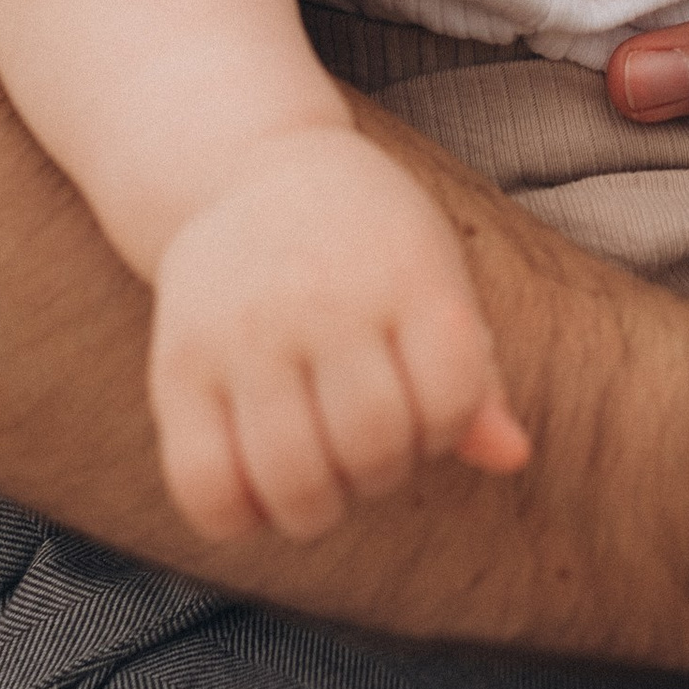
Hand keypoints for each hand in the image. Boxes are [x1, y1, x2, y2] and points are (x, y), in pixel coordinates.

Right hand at [148, 126, 531, 545]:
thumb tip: (513, 456)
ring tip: (320, 474)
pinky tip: (258, 490)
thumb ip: (472, 372)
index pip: (450, 398)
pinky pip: (204, 487)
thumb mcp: (432, 274)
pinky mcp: (176, 368)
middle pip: (372, 445)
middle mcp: (321, 300)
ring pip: (292, 479)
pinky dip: (239, 517)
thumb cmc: (364, 242)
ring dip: (318, 506)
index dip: (445, 429)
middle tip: (367, 444)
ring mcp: (242, 335)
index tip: (423, 407)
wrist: (246, 171)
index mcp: (403, 272)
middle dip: (382, 471)